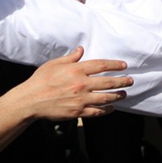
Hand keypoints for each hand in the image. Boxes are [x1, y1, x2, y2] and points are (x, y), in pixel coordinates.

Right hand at [18, 47, 132, 119]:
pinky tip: (111, 108)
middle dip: (122, 81)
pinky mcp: (78, 112)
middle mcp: (81, 84)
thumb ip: (71, 57)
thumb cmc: (41, 80)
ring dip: (117, 96)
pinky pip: (96, 112)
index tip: (124, 66)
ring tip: (124, 94)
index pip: (101, 66)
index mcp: (76, 70)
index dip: (115, 65)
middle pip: (108, 82)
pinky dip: (106, 110)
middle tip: (130, 81)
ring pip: (105, 98)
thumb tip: (81, 49)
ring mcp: (81, 99)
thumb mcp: (55, 64)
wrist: (31, 100)